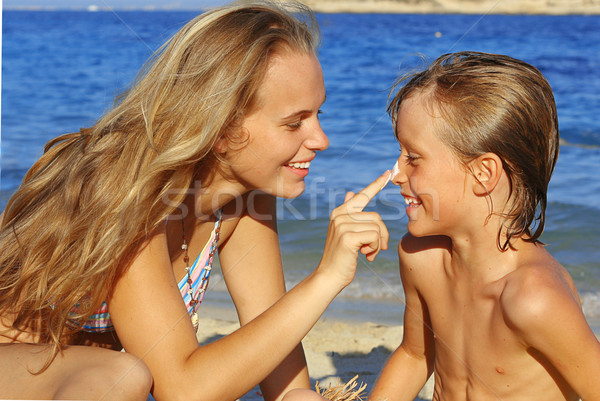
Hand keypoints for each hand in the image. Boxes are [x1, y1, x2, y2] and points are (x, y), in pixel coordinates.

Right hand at [317, 171, 390, 288]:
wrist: (329, 276)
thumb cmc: (341, 257)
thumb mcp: (345, 233)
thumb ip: (349, 213)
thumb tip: (351, 192)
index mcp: (340, 212)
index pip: (362, 195)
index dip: (376, 184)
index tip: (388, 172)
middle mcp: (340, 215)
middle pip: (376, 217)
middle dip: (381, 235)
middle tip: (376, 250)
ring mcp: (342, 225)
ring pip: (377, 228)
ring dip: (377, 244)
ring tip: (367, 254)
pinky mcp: (348, 236)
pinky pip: (374, 237)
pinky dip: (374, 249)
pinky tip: (365, 256)